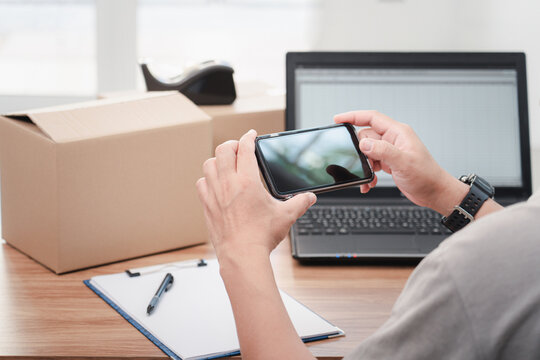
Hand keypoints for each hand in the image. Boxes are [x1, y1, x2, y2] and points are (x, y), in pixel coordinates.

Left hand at [196, 129, 316, 258]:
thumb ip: (300, 202)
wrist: (241, 255)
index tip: (251, 135)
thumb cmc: (261, 236)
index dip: (249, 137)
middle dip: (233, 144)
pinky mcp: (207, 205)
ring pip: (209, 164)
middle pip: (223, 149)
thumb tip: (310, 197)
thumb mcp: (285, 216)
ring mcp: (214, 193)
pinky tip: (216, 182)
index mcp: (248, 181)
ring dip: (219, 159)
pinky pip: (202, 183)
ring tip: (227, 162)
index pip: (245, 148)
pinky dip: (208, 178)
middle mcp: (228, 183)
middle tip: (239, 148)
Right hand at [334, 111, 467, 215]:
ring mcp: (391, 151)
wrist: (434, 192)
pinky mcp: (389, 162)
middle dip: (359, 151)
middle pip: (366, 136)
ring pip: (367, 151)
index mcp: (398, 133)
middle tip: (361, 162)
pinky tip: (369, 182)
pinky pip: (371, 163)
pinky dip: (368, 173)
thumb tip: (363, 144)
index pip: (372, 117)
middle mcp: (393, 139)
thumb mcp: (403, 162)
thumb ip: (383, 151)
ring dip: (364, 165)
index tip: (338, 119)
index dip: (353, 116)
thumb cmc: (426, 176)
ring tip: (369, 177)